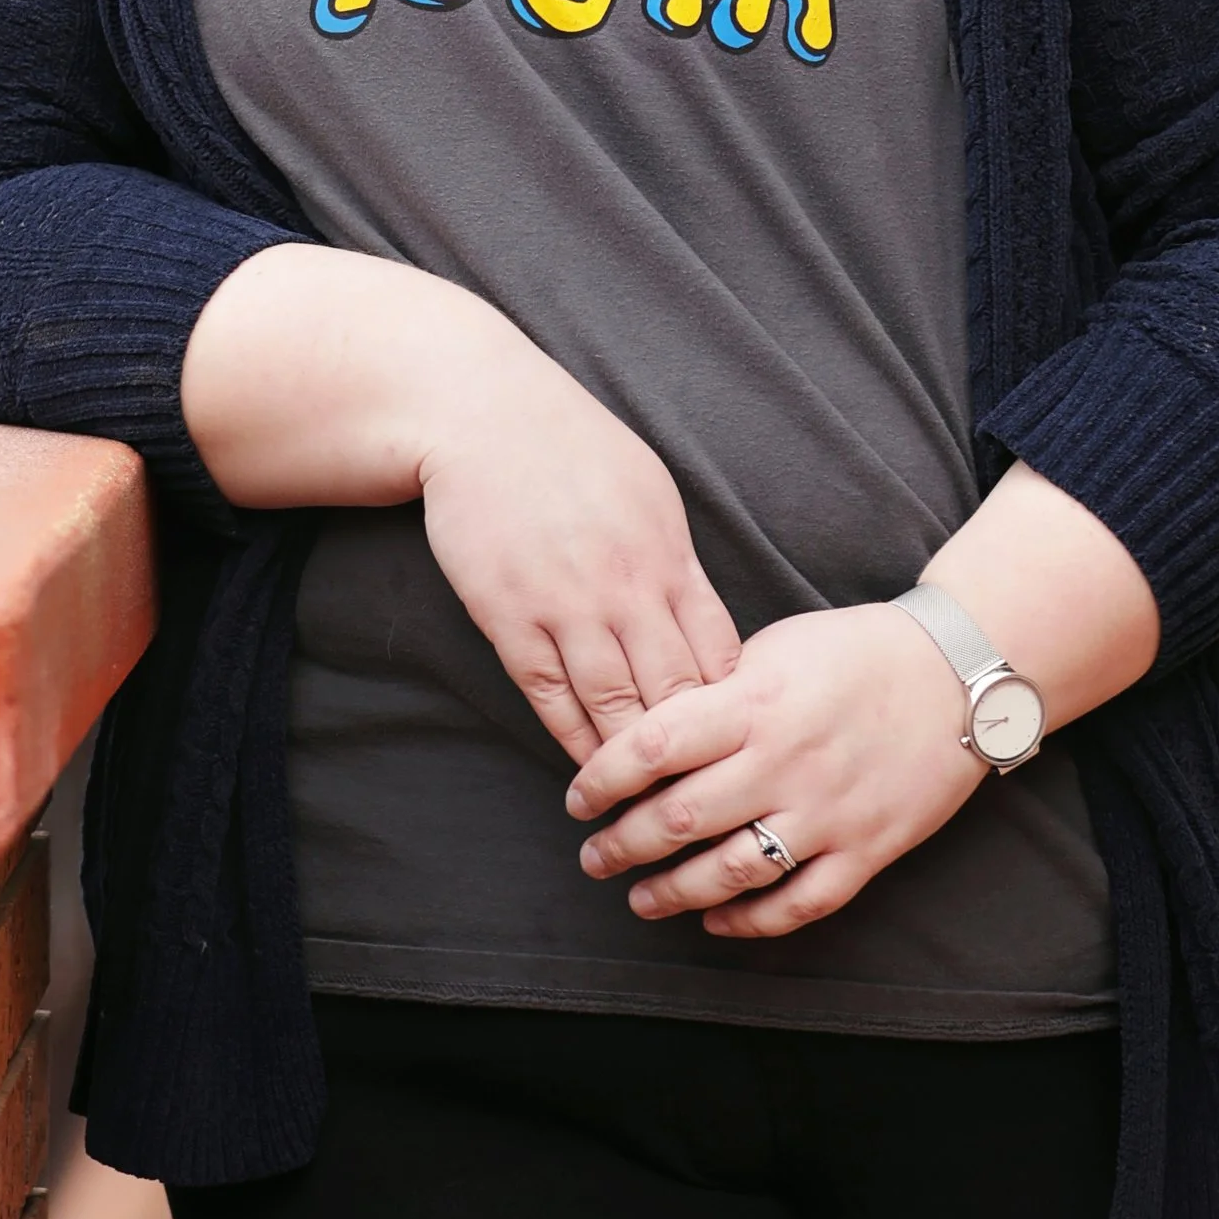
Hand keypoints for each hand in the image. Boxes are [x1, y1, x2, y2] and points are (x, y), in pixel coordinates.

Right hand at [181, 246, 738, 762]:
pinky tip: (587, 767)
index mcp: (668, 553)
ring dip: (633, 763)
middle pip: (675, 694)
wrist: (478, 411)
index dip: (732, 712)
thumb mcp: (647, 490)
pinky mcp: (508, 616)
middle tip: (705, 802)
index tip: (739, 749)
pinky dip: (573, 739)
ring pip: (614, 708)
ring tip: (648, 807)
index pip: (719, 656)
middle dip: (694, 754)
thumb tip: (703, 624)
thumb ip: (675, 560)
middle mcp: (625, 585)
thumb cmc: (569, 445)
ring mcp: (565, 605)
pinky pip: (550, 697)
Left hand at [564, 601, 976, 934]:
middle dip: (623, 844)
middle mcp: (784, 761)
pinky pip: (800, 903)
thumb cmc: (855, 651)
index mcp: (754, 702)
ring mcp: (827, 812)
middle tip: (594, 856)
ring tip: (641, 899)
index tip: (577, 797)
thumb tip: (653, 730)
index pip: (654, 745)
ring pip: (733, 871)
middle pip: (681, 817)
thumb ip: (716, 692)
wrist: (956, 676)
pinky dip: (751, 921)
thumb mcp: (773, 648)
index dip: (603, 778)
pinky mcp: (866, 849)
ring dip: (675, 893)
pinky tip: (715, 921)